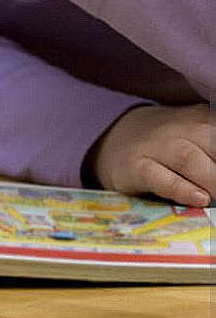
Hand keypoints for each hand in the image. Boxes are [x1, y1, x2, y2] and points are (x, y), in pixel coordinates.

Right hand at [88, 103, 213, 206]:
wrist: (112, 139)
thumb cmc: (166, 144)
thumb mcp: (195, 133)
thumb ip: (213, 146)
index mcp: (200, 118)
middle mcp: (179, 128)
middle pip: (213, 142)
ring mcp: (154, 146)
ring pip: (189, 158)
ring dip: (212, 178)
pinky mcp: (134, 168)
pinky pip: (159, 178)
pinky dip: (181, 189)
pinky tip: (199, 199)